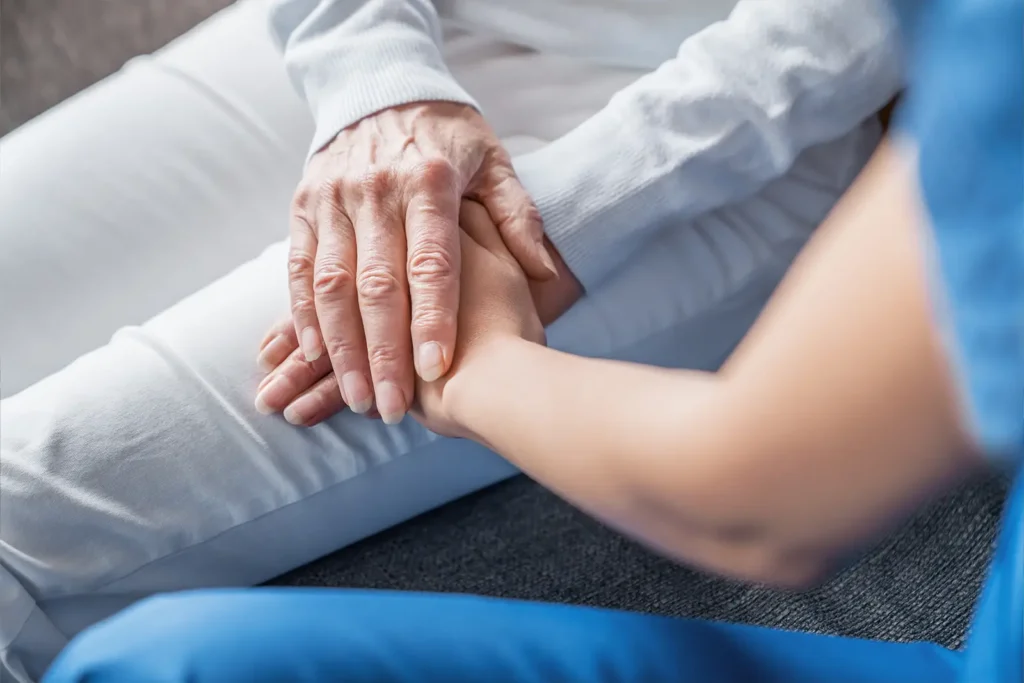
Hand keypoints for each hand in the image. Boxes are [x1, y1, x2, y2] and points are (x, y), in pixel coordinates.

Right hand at [287, 102, 554, 424]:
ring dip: (341, 348)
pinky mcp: (304, 205)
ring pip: (332, 285)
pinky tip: (316, 355)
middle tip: (390, 407)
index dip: (433, 321)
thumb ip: (516, 214)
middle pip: (378, 285)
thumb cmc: (447, 134)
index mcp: (429, 182)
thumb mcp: (493, 161)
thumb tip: (545, 270)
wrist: (380, 86)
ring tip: (357, 397)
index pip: (432, 264)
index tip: (439, 371)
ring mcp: (334, 198)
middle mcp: (376, 190)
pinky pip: (298, 268)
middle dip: (383, 353)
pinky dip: (304, 314)